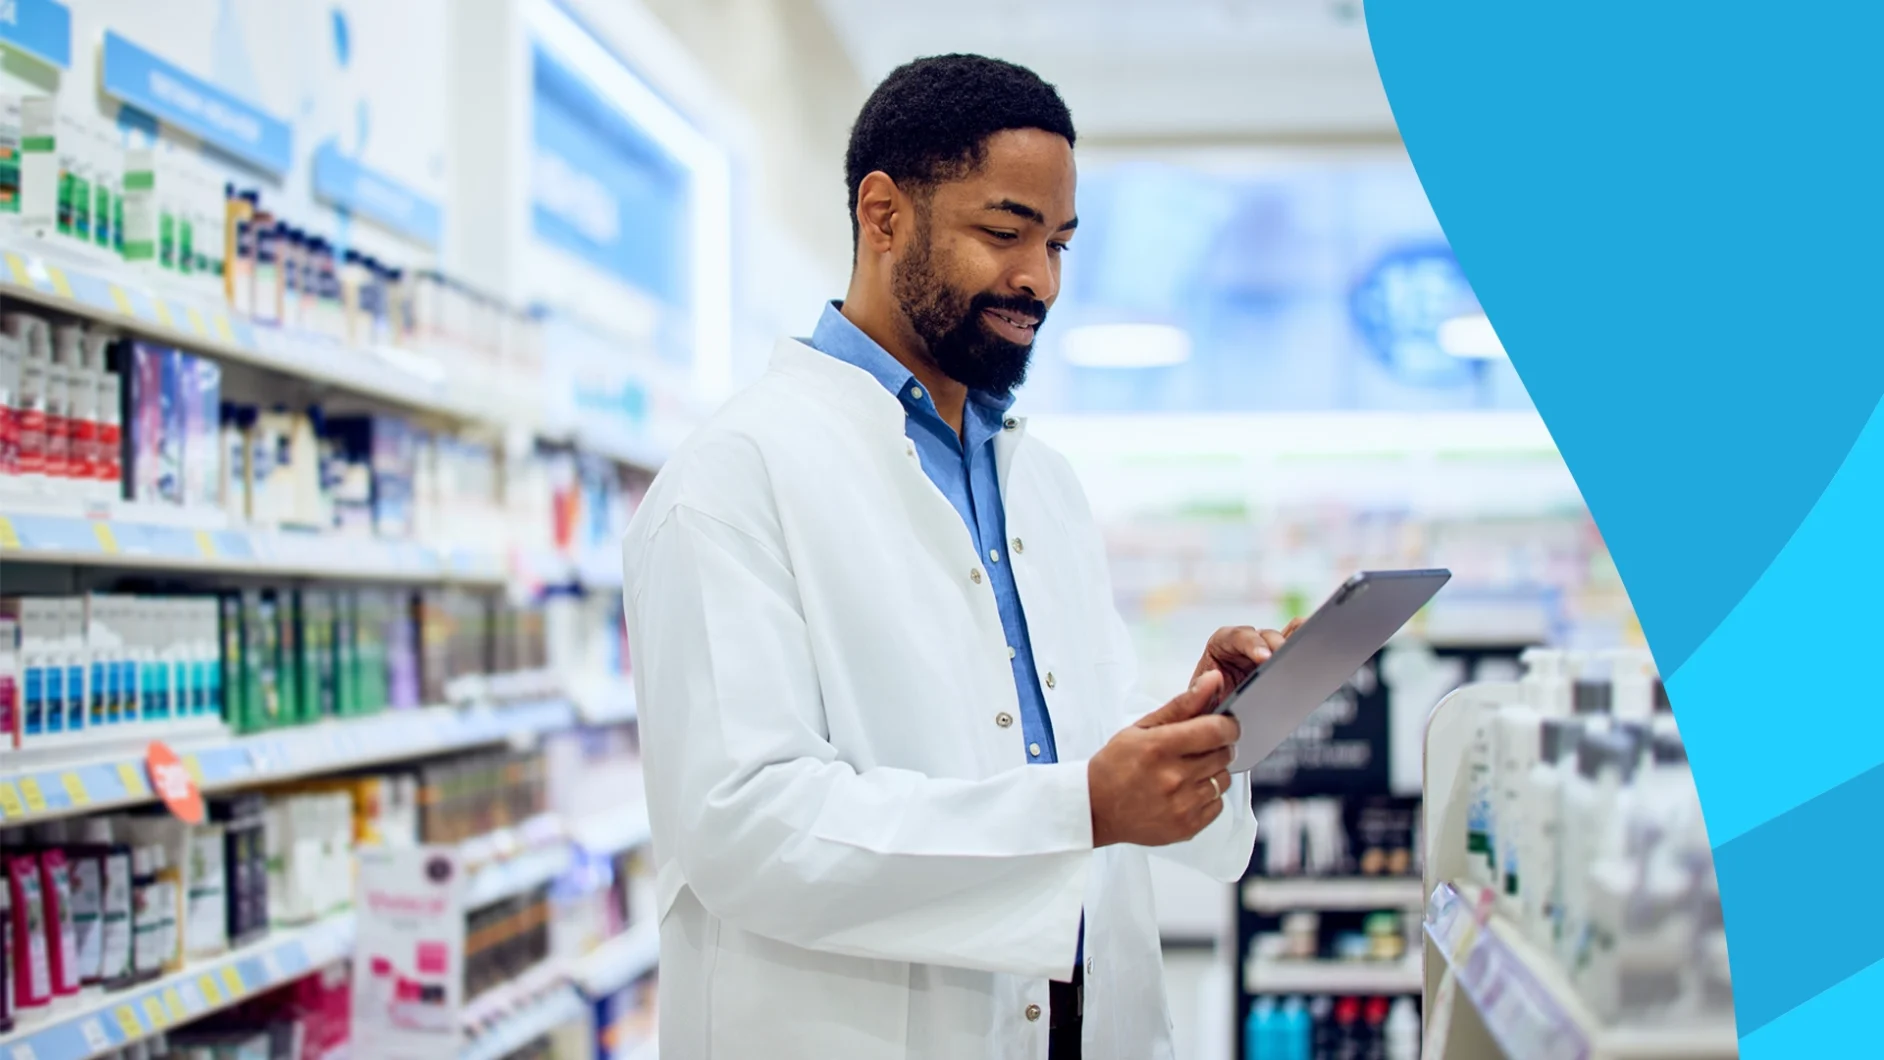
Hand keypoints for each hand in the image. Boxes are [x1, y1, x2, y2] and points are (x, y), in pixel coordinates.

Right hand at [1088, 671, 1239, 847]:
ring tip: (1188, 772)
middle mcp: (1173, 777)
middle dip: (1217, 747)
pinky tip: (1185, 793)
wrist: (1096, 809)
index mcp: (1159, 747)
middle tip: (1198, 748)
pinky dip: (1207, 797)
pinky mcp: (1187, 826)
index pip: (1216, 730)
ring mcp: (1182, 805)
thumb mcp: (1142, 728)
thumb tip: (1213, 680)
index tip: (1225, 725)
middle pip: (1223, 754)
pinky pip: (1218, 805)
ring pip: (1223, 780)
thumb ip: (1182, 704)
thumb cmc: (1115, 766)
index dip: (1228, 725)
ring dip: (1212, 772)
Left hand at [1190, 619, 1304, 708]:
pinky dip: (1308, 649)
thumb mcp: (1194, 703)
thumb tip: (1215, 679)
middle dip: (1278, 646)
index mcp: (1221, 644)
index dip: (1252, 644)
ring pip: (1285, 639)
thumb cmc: (1202, 707)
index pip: (1237, 636)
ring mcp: (1265, 651)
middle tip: (1288, 660)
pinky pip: (1297, 649)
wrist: (1215, 719)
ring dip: (1297, 645)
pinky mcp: (1281, 662)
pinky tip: (1321, 656)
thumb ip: (1198, 692)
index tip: (1265, 658)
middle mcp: (1245, 643)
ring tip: (1311, 654)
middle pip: (1266, 636)